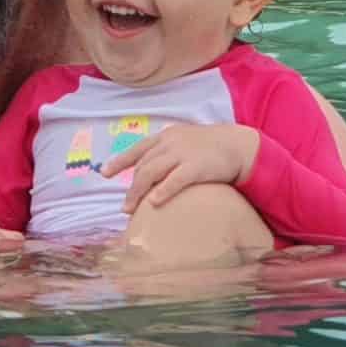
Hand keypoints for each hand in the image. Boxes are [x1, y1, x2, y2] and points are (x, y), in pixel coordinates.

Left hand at [103, 123, 260, 211]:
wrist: (240, 146)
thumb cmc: (213, 148)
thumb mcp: (188, 142)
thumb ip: (171, 153)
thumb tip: (154, 175)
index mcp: (167, 137)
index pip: (138, 149)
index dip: (120, 161)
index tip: (105, 173)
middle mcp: (170, 142)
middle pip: (142, 166)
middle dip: (131, 187)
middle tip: (125, 207)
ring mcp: (182, 153)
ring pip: (151, 172)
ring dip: (138, 192)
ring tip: (132, 209)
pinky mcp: (196, 167)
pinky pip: (174, 180)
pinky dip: (162, 191)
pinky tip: (154, 202)